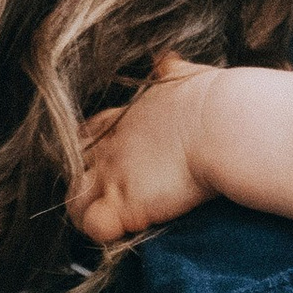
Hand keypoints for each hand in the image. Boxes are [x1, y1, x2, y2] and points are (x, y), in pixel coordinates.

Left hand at [69, 60, 223, 246]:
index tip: (106, 161)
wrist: (222, 124)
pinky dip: (101, 232)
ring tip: (108, 220)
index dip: (90, 149)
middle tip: (106, 195)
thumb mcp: (182, 75)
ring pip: (73, 201)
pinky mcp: (124, 204)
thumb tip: (166, 59)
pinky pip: (93, 226)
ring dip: (85, 211)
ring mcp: (113, 176)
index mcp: (122, 119)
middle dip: (82, 182)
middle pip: (71, 168)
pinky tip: (120, 232)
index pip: (87, 134)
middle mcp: (110, 147)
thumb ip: (169, 71)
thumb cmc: (211, 100)